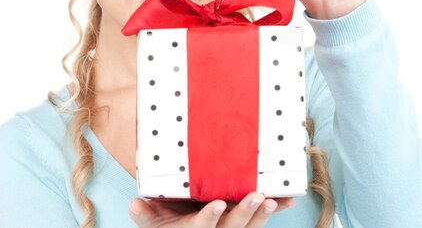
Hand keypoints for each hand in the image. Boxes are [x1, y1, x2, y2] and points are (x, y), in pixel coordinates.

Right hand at [129, 192, 294, 227]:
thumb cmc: (164, 222)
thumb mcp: (151, 221)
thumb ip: (144, 215)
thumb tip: (134, 203)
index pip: (201, 227)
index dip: (209, 218)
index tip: (217, 205)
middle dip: (245, 214)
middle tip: (257, 197)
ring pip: (249, 226)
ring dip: (262, 214)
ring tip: (273, 200)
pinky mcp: (242, 222)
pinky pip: (258, 219)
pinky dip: (272, 210)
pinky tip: (287, 200)